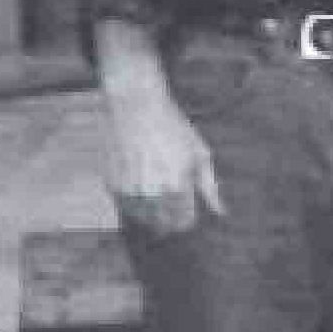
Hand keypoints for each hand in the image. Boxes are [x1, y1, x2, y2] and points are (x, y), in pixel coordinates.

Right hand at [105, 89, 223, 236]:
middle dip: (170, 218)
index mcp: (177, 188)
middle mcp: (151, 194)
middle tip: (172, 199)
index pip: (184, 222)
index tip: (187, 208)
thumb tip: (221, 213)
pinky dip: (134, 201)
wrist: (136, 106)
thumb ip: (210, 188)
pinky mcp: (111, 185)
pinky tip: (141, 181)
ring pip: (143, 218)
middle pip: (163, 225)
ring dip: (151, 212)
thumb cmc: (173, 128)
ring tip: (156, 186)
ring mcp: (128, 191)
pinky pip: (126, 206)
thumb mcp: (199, 154)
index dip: (188, 217)